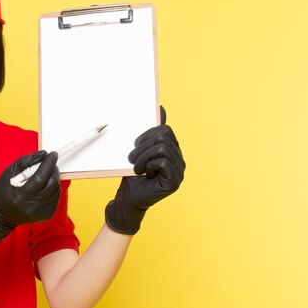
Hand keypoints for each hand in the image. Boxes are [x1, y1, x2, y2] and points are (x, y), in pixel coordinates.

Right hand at [0, 150, 60, 251]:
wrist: (1, 215)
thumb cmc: (3, 191)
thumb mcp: (9, 172)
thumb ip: (27, 162)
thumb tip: (44, 154)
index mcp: (20, 197)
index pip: (40, 178)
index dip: (48, 164)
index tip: (52, 154)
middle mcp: (32, 207)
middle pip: (51, 184)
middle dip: (53, 170)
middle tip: (50, 162)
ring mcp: (41, 213)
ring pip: (56, 190)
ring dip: (53, 178)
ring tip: (45, 174)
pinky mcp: (47, 215)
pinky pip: (56, 196)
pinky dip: (53, 187)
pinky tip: (45, 185)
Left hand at [105, 107, 184, 234]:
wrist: (128, 199)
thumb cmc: (132, 175)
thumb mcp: (141, 150)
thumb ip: (152, 133)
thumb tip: (161, 108)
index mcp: (172, 150)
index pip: (164, 130)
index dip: (147, 134)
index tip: (135, 144)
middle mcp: (179, 159)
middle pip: (163, 136)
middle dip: (143, 146)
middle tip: (132, 158)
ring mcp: (180, 170)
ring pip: (162, 148)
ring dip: (143, 157)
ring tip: (136, 167)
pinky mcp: (175, 181)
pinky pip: (163, 161)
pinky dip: (149, 165)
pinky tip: (145, 174)